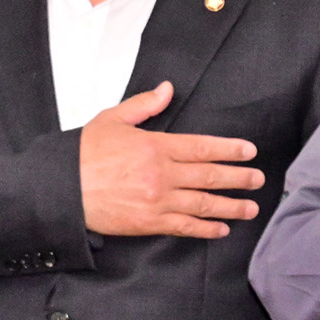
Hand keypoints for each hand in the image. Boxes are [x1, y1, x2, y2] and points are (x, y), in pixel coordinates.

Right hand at [78, 80, 261, 239]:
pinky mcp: (149, 222)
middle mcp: (162, 174)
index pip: (203, 147)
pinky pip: (186, 226)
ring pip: (205, 203)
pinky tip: (221, 229)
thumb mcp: (111, 120)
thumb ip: (143, 105)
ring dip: (232, 206)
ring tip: (250, 207)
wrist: (60, 188)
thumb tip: (167, 89)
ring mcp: (158, 200)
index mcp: (155, 147)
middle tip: (258, 179)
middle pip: (211, 175)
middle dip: (239, 178)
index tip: (249, 151)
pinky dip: (207, 229)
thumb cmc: (81, 154)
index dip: (230, 149)